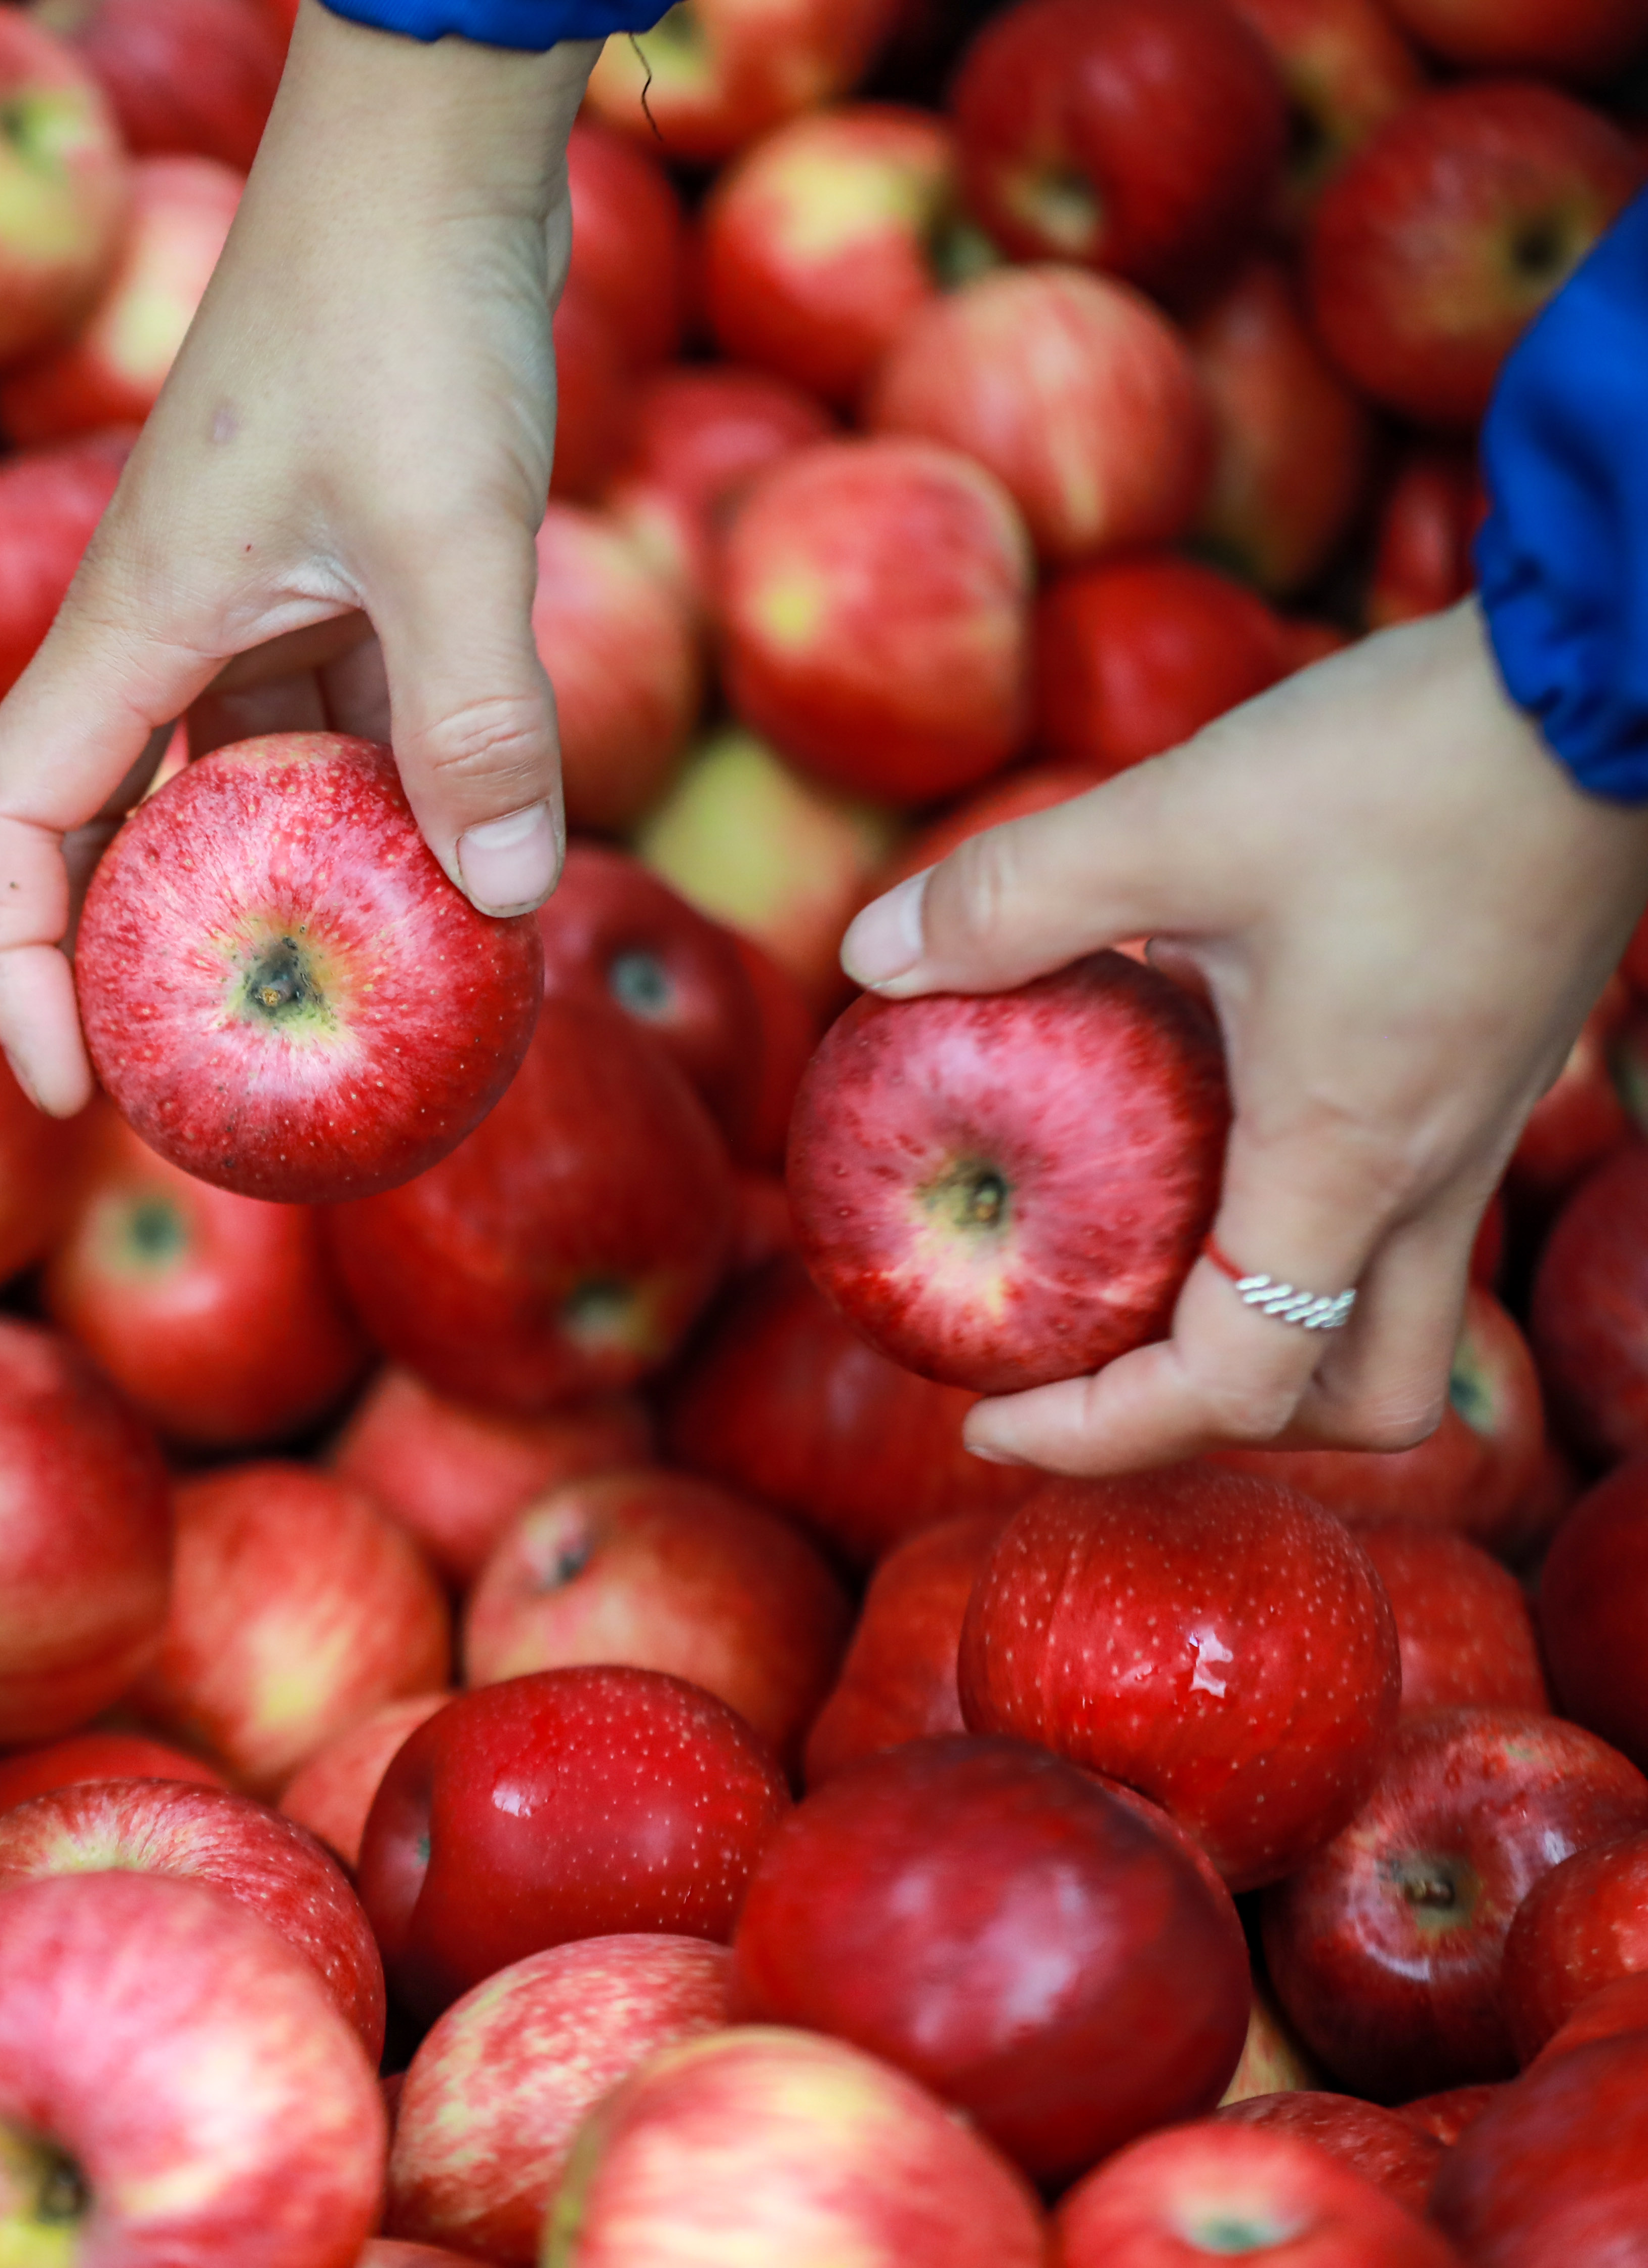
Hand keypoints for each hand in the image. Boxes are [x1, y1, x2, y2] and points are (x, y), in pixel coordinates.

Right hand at [0, 4, 596, 1113]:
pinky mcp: (329, 580)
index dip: (7, 967)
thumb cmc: (399, 298)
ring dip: (279, 899)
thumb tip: (507, 898)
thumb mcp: (451, 516)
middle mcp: (163, 629)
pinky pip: (334, 735)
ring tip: (358, 1015)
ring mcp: (243, 607)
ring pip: (230, 796)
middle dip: (133, 972)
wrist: (429, 146)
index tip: (66, 1091)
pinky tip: (467, 874)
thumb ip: (475, 707)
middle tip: (212, 1092)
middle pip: (100, 838)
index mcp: (130, 621)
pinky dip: (381, 810)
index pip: (5, 825)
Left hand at [841, 604, 1647, 1474]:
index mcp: (1344, 1161)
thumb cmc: (1408, 762)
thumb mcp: (1174, 821)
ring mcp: (1472, 1128)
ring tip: (1121, 1281)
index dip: (1100, 1437)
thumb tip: (868, 956)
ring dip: (1261, 1337)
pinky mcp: (1483, 1072)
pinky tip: (1190, 1134)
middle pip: (1344, 1400)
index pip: (1232, 1391)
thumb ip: (1012, 899)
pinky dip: (1289, 1231)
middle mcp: (1427, 1176)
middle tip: (1066, 1371)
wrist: (1610, 684)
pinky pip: (1395, 1217)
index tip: (985, 1426)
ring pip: (1386, 1319)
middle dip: (1207, 1420)